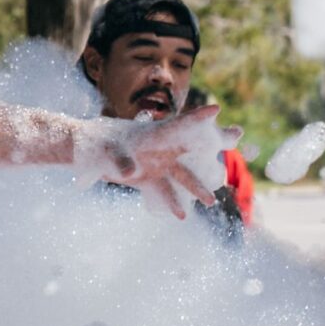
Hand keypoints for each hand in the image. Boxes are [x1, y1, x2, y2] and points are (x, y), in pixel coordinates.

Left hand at [81, 104, 241, 219]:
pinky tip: (181, 216)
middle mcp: (161, 149)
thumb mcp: (104, 150)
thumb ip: (119, 160)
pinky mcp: (148, 181)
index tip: (216, 109)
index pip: (180, 123)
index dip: (198, 116)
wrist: (86, 156)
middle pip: (193, 147)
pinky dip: (172, 204)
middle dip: (216, 142)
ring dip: (197, 188)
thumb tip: (130, 172)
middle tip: (238, 135)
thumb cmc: (96, 144)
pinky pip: (164, 193)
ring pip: (183, 175)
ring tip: (212, 201)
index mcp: (153, 134)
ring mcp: (158, 166)